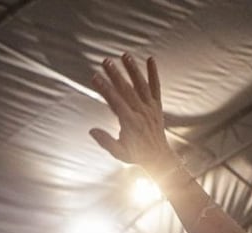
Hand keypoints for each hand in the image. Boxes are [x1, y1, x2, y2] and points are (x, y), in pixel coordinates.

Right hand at [90, 54, 173, 172]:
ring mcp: (150, 108)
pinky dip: (154, 74)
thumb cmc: (137, 155)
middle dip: (116, 75)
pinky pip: (156, 88)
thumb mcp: (119, 153)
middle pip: (127, 90)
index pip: (116, 102)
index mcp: (131, 123)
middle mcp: (141, 112)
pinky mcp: (157, 105)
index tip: (95, 77)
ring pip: (141, 85)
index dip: (105, 89)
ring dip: (133, 70)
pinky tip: (151, 59)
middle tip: (106, 61)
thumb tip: (91, 130)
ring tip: (125, 55)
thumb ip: (106, 142)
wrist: (160, 157)